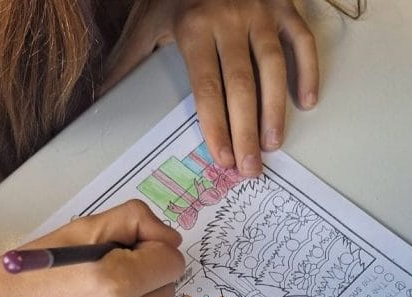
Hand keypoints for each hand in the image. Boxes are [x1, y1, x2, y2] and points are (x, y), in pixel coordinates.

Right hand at [0, 200, 184, 296]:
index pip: (172, 260)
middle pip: (167, 288)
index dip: (151, 248)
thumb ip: (134, 222)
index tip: (126, 248)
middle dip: (145, 274)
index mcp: (115, 285)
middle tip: (104, 271)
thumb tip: (169, 239)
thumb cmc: (28, 272)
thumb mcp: (80, 229)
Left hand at [103, 0, 318, 176]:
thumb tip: (103, 94)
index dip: (216, 124)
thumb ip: (129, 59)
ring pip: (274, 66)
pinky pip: (301, 39)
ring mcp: (260, 11)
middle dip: (247, 130)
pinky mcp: (283, 5)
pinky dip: (308, 70)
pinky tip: (307, 101)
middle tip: (251, 165)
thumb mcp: (146, 21)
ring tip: (273, 143)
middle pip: (242, 84)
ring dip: (275, 108)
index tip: (222, 157)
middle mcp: (230, 19)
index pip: (207, 87)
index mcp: (194, 27)